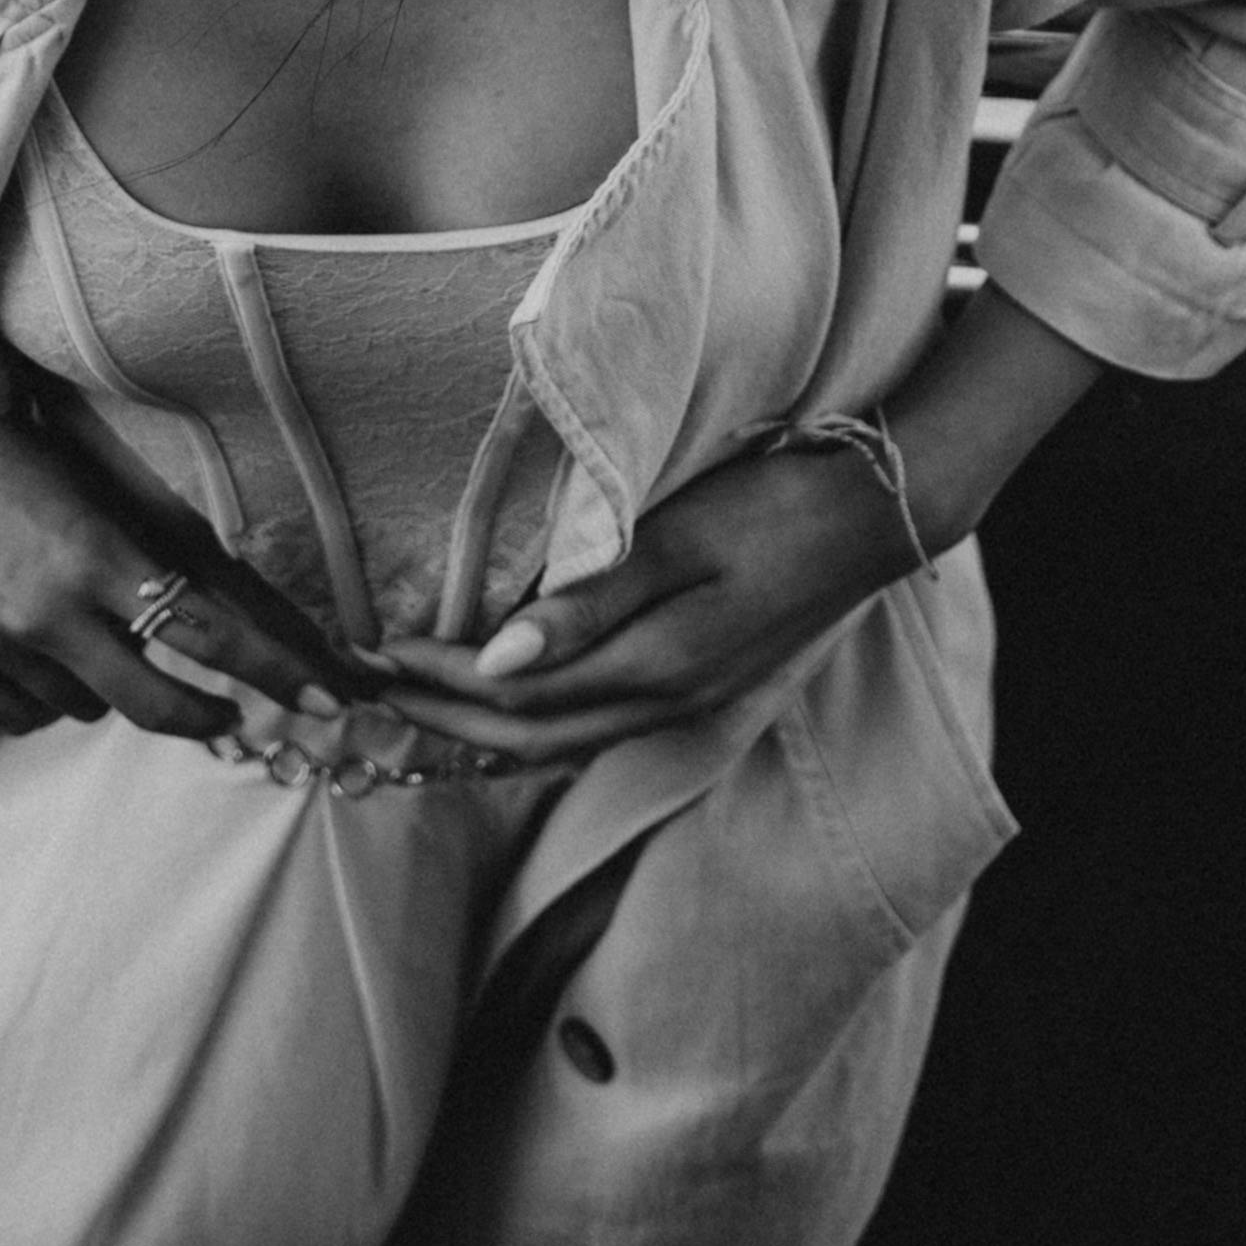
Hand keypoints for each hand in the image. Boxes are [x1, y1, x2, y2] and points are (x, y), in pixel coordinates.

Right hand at [0, 265, 330, 747]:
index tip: (317, 700)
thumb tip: (195, 609)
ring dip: (103, 685)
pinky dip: (44, 694)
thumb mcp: (79, 481)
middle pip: (155, 702)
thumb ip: (131, 551)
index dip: (271, 673)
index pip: (205, 632)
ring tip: (82, 626)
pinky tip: (33, 645)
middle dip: (202, 716)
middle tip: (228, 717)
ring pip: (85, 708)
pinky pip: (26, 714)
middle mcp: (45, 610)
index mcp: (91, 552)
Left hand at [375, 439, 916, 763]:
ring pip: (560, 739)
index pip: (514, 696)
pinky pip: (595, 722)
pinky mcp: (698, 683)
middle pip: (528, 736)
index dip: (439, 679)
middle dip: (443, 715)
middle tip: (369, 686)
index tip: (372, 652)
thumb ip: (587, 604)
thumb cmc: (773, 506)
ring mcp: (686, 700)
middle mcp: (664, 704)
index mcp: (654, 670)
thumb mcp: (678, 540)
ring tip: (420, 697)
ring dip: (484, 724)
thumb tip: (493, 663)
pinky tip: (510, 693)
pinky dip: (535, 716)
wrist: (877, 514)